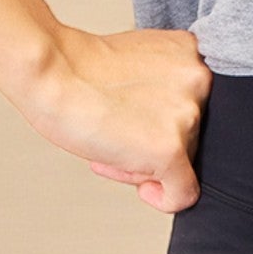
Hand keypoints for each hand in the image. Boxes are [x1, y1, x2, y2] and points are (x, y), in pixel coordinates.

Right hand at [18, 23, 212, 213]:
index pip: (195, 104)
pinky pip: (183, 193)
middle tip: (117, 133)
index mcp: (193, 54)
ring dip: (148, 163)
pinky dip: (163, 198)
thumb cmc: (79, 70)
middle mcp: (200, 81)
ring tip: (113, 142)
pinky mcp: (171, 149)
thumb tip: (172, 127)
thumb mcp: (141, 65)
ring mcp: (188, 115)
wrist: (52, 73)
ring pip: (184, 162)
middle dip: (154, 142)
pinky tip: (143, 188)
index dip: (162, 119)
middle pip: (191, 134)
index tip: (137, 119)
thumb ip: (166, 87)